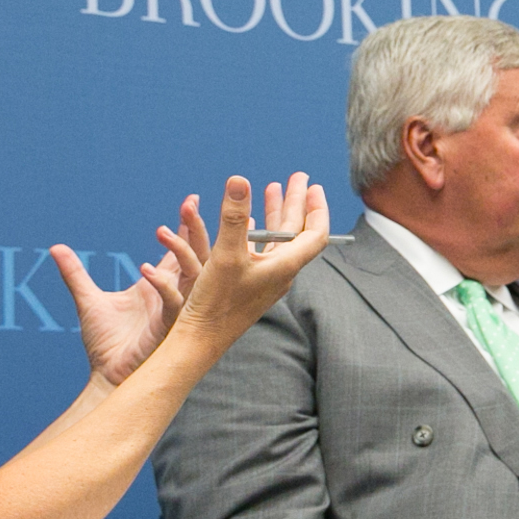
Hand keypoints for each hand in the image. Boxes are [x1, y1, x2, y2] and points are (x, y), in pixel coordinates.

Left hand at [51, 196, 210, 385]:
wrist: (106, 378)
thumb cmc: (103, 345)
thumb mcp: (87, 301)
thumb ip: (75, 274)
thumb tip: (55, 248)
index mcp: (160, 286)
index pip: (180, 250)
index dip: (188, 226)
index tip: (191, 198)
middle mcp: (174, 295)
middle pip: (196, 256)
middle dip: (196, 230)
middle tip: (192, 204)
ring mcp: (176, 312)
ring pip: (195, 276)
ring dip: (184, 252)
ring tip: (164, 231)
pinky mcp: (169, 328)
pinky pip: (175, 303)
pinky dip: (163, 286)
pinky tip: (145, 270)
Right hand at [166, 174, 329, 351]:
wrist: (201, 340)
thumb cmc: (217, 303)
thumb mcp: (225, 254)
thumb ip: (234, 216)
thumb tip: (240, 180)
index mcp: (285, 267)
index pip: (315, 234)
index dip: (317, 208)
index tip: (313, 186)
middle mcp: (280, 273)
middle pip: (297, 233)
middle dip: (296, 203)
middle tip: (297, 178)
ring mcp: (265, 280)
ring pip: (277, 241)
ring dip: (276, 214)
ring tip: (272, 189)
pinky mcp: (249, 286)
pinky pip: (260, 252)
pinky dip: (257, 231)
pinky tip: (248, 222)